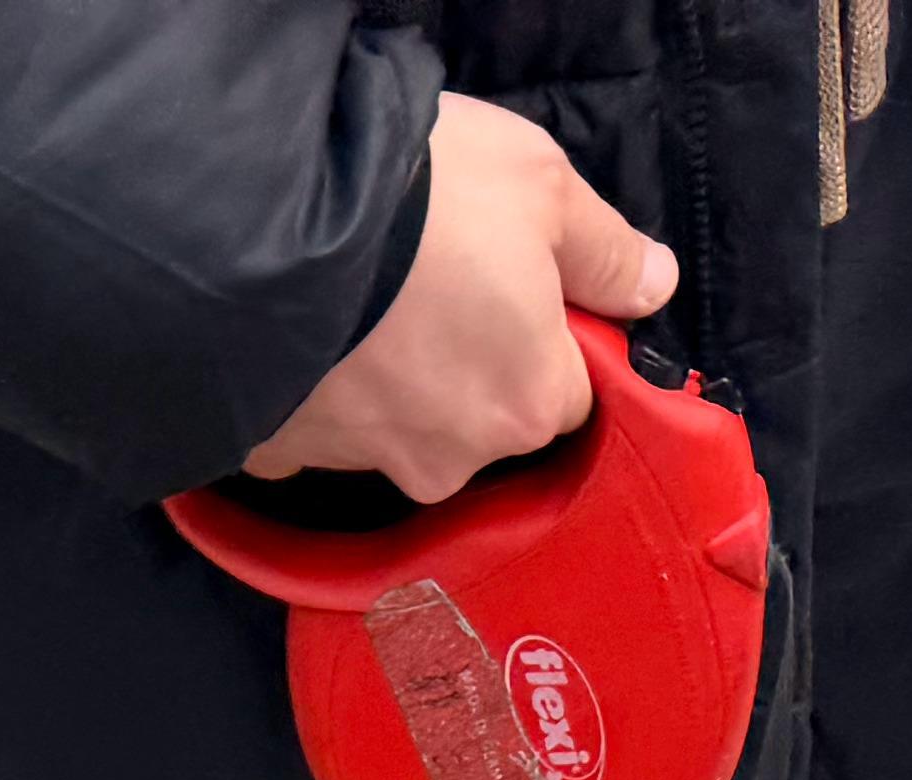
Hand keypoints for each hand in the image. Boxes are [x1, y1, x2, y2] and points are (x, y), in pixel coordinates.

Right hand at [246, 96, 675, 502]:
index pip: (569, 395)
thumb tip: (651, 286)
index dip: (550, 339)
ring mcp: (357, 462)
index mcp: (530, 404)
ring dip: (390, 374)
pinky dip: (318, 387)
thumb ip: (606, 249)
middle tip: (435, 277)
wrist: (261, 213)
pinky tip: (311, 330)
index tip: (521, 285)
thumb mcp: (542, 185)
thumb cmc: (426, 196)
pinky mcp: (278, 452)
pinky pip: (314, 426)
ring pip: (395, 427)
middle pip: (480, 421)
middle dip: (467, 363)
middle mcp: (449, 459)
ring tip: (366, 294)